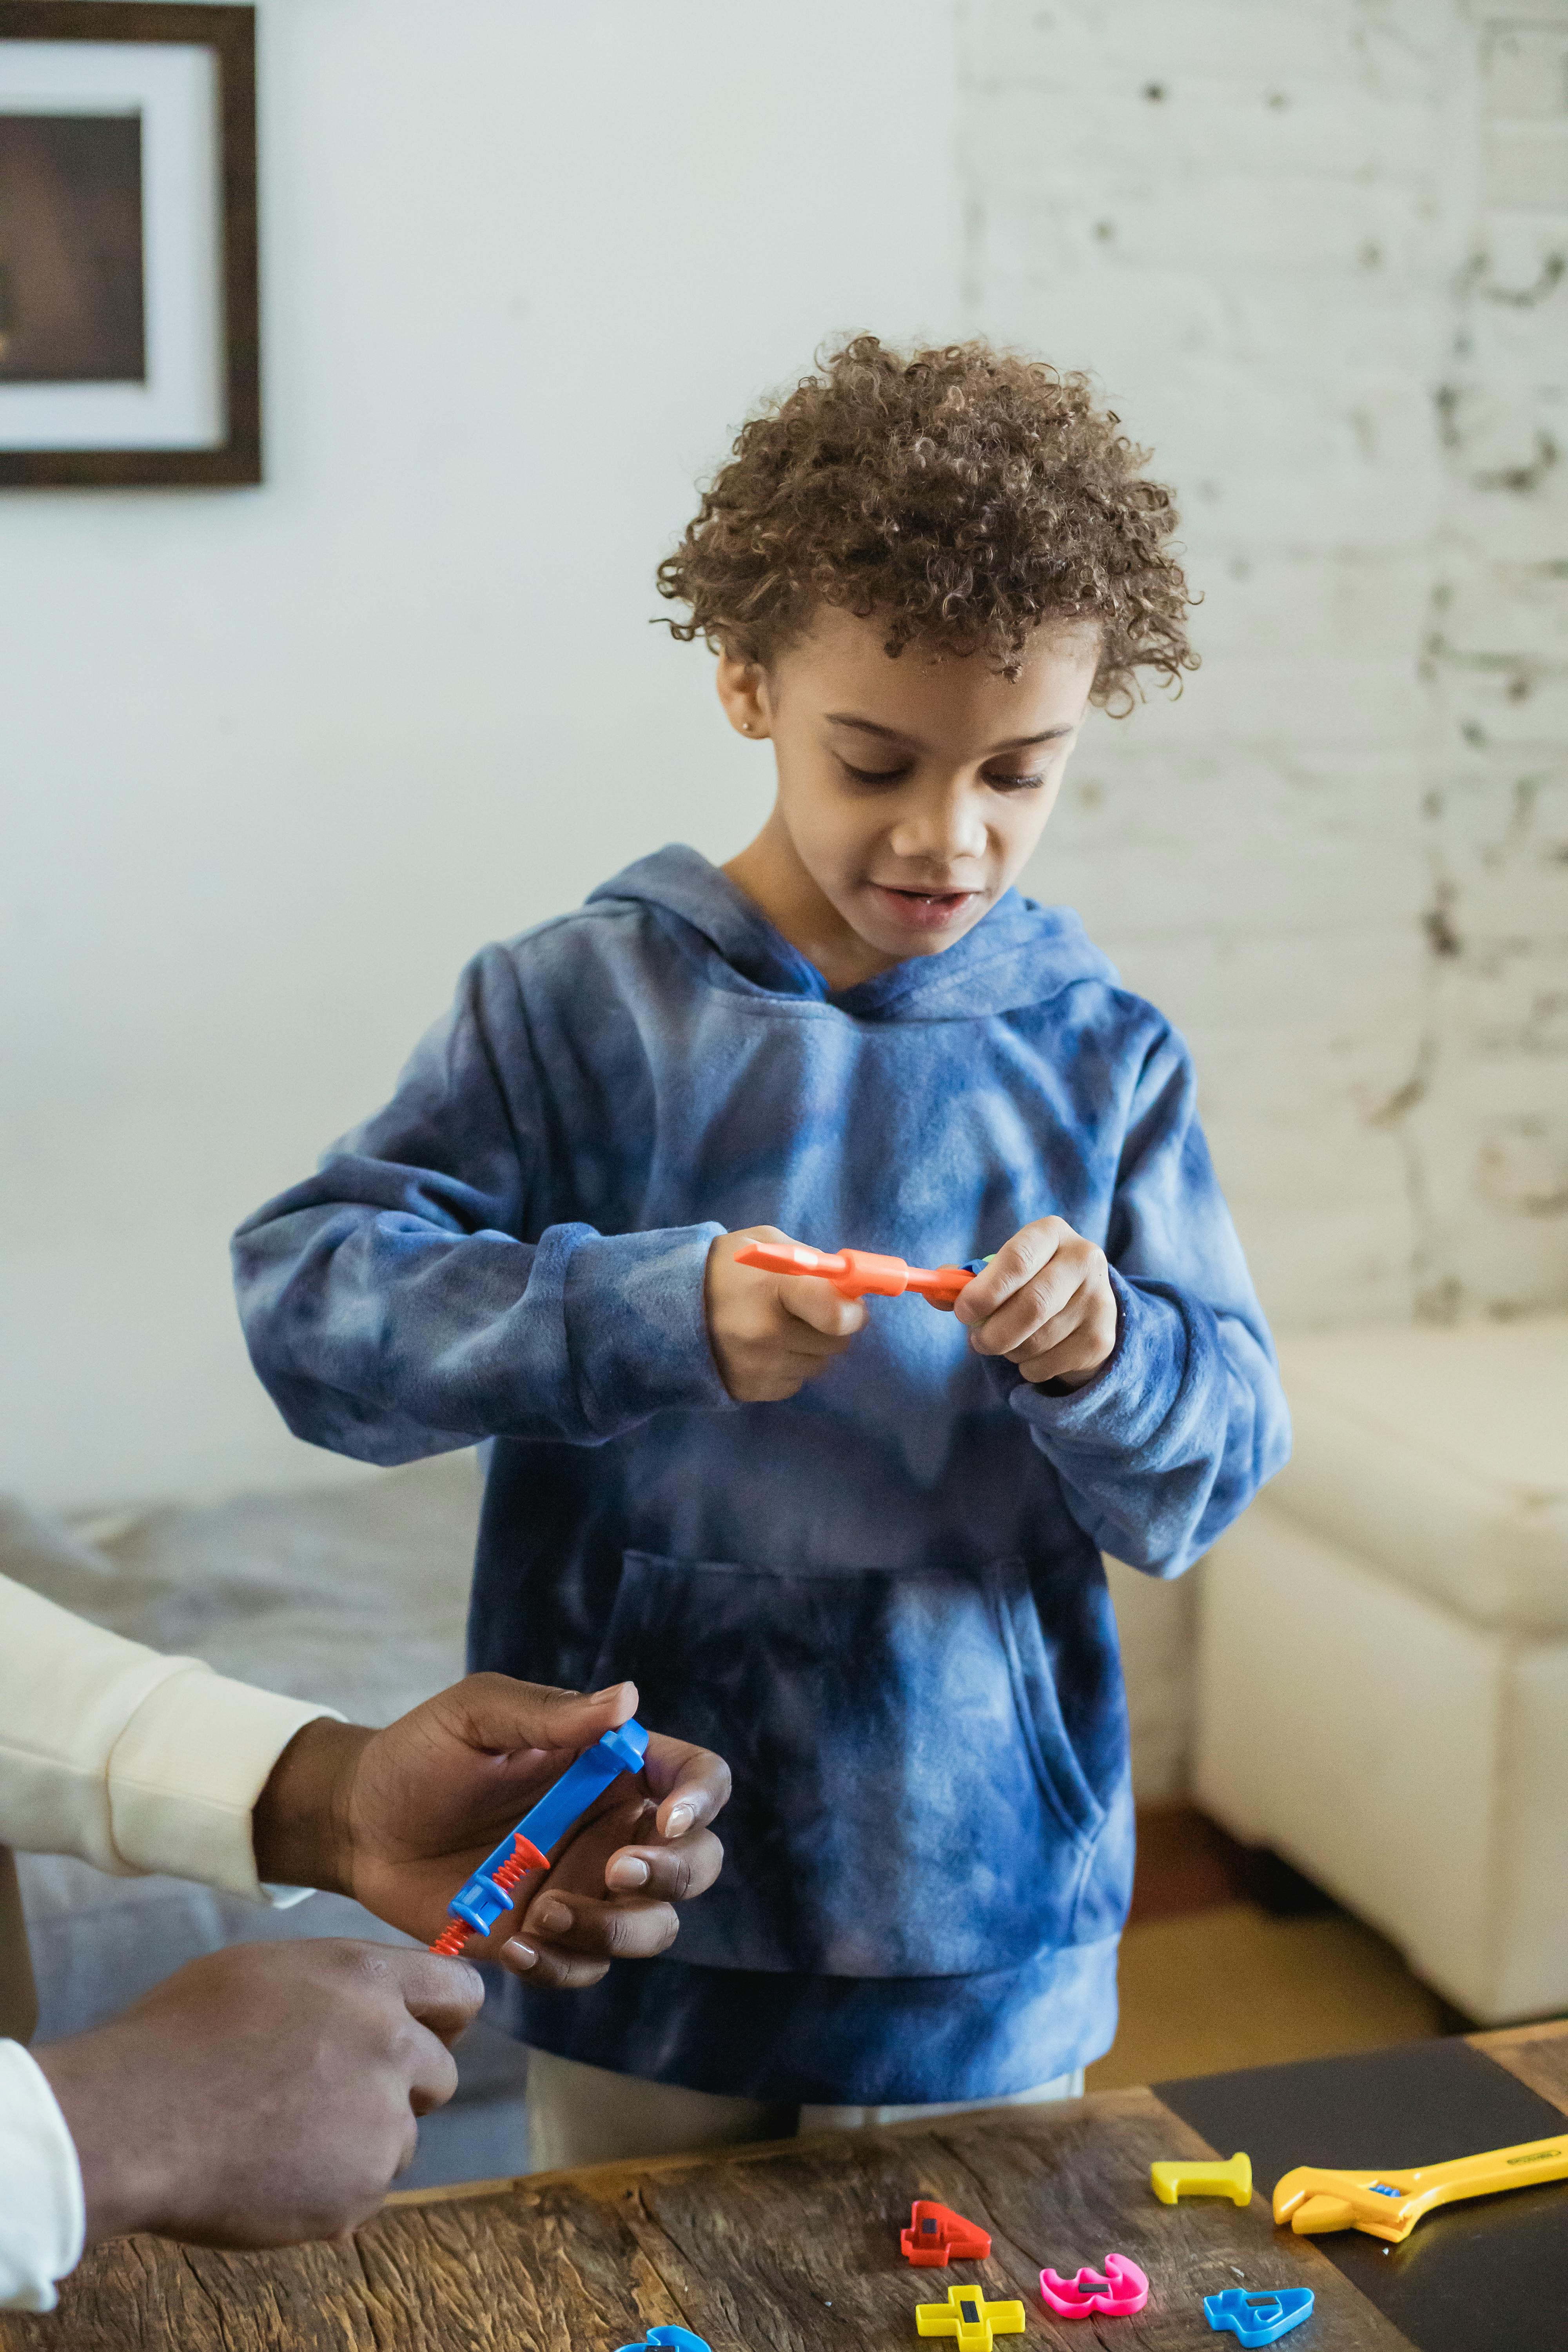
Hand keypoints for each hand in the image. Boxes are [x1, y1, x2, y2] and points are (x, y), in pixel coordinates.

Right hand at [34, 1940, 480, 2249]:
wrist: (138, 2119)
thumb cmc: (180, 2036)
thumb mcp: (263, 1972)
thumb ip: (333, 1988)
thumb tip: (359, 2005)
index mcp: (366, 1979)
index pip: (460, 1990)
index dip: (445, 2017)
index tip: (425, 2036)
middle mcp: (390, 2042)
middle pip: (441, 2073)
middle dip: (402, 2090)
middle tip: (336, 2101)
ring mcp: (380, 2119)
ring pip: (400, 2138)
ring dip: (361, 2144)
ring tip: (286, 2142)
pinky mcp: (360, 2187)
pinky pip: (364, 2191)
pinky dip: (331, 2192)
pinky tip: (274, 2178)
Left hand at [252, 1677, 728, 1987]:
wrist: (360, 1824)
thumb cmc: (420, 1754)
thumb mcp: (478, 1715)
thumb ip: (552, 1714)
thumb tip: (629, 1699)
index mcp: (613, 1765)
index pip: (697, 1778)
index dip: (701, 1800)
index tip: (667, 1818)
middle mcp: (614, 1828)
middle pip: (697, 1862)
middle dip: (673, 1875)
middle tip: (615, 1872)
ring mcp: (585, 1889)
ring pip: (653, 1927)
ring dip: (616, 1929)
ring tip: (543, 1913)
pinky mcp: (549, 1937)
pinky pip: (586, 1967)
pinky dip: (562, 1965)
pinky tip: (512, 1944)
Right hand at [705, 1224, 867, 1401]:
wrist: (665, 1307)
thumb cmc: (725, 1268)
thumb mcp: (765, 1243)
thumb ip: (811, 1262)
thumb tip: (849, 1287)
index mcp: (772, 1291)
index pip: (834, 1314)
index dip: (853, 1311)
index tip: (851, 1305)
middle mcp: (766, 1335)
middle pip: (836, 1343)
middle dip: (832, 1326)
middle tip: (810, 1311)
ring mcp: (758, 1368)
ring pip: (818, 1365)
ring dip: (810, 1348)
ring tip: (780, 1327)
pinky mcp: (751, 1391)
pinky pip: (795, 1383)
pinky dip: (789, 1367)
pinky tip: (765, 1348)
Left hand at [954, 1216, 1116, 1386]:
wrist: (1082, 1303)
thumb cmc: (1026, 1281)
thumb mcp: (999, 1270)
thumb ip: (964, 1281)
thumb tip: (933, 1293)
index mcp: (1051, 1232)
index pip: (1018, 1259)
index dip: (986, 1291)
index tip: (963, 1312)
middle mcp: (1084, 1260)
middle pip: (1033, 1305)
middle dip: (994, 1332)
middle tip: (976, 1340)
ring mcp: (1099, 1300)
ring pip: (1039, 1340)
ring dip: (1009, 1350)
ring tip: (1006, 1341)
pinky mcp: (1103, 1339)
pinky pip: (1050, 1364)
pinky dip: (1028, 1367)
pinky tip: (1032, 1353)